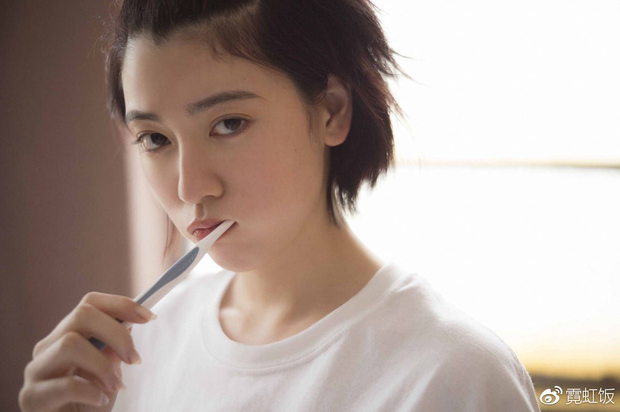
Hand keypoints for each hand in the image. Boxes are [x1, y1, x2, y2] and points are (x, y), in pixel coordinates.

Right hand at [18, 292, 156, 411]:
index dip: (121, 304)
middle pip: (81, 314)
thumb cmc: (90, 404)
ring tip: (117, 386)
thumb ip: (114, 351)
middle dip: (116, 333)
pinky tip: (100, 401)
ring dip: (103, 365)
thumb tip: (128, 324)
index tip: (149, 316)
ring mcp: (36, 370)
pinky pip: (65, 384)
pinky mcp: (31, 397)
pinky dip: (91, 391)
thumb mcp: (109, 374)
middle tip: (135, 359)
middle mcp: (47, 347)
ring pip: (69, 343)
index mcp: (66, 335)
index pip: (90, 303)